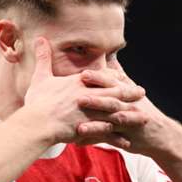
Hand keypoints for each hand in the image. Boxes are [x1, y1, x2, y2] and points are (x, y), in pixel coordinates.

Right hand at [24, 38, 147, 147]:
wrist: (38, 123)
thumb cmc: (38, 101)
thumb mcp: (41, 77)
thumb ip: (43, 58)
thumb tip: (40, 38)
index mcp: (80, 83)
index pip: (101, 77)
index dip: (113, 77)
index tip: (122, 78)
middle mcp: (90, 96)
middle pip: (115, 93)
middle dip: (130, 93)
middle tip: (142, 92)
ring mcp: (92, 113)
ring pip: (117, 113)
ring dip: (131, 116)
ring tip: (144, 118)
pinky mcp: (91, 128)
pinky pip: (108, 134)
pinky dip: (118, 138)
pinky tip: (128, 143)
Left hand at [76, 58, 170, 155]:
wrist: (161, 134)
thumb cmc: (143, 110)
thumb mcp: (133, 91)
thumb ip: (119, 75)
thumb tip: (110, 54)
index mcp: (129, 92)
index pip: (114, 82)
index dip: (100, 78)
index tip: (84, 73)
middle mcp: (129, 104)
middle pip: (112, 98)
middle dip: (96, 95)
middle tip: (79, 92)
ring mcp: (128, 121)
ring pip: (111, 118)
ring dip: (95, 117)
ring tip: (79, 115)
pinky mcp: (126, 137)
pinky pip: (109, 138)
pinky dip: (95, 138)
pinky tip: (79, 139)